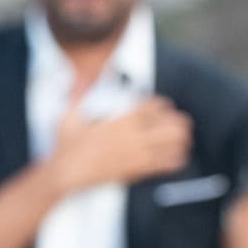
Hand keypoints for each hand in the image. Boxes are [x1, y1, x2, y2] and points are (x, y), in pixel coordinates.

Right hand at [49, 96, 192, 193]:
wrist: (67, 173)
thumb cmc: (67, 144)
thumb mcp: (69, 115)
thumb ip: (78, 93)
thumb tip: (79, 74)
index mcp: (122, 120)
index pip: (156, 106)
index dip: (162, 105)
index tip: (161, 108)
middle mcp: (134, 136)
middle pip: (174, 125)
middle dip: (178, 121)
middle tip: (176, 122)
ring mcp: (139, 154)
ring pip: (175, 144)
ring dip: (180, 139)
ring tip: (178, 139)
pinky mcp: (138, 170)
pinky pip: (168, 164)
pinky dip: (176, 158)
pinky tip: (174, 156)